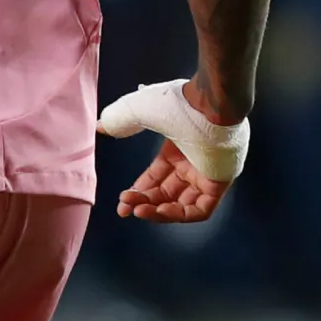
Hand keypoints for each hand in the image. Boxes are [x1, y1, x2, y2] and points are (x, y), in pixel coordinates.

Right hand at [97, 77, 249, 223]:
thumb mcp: (138, 111)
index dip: (138, 190)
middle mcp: (192, 164)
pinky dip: (180, 214)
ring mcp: (207, 175)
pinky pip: (202, 209)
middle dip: (144, 202)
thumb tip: (100, 127)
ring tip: (139, 211)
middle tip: (126, 207)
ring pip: (182, 204)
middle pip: (166, 193)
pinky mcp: (220, 183)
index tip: (122, 201)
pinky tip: (160, 211)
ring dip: (159, 212)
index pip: (156, 178)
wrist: (208, 107)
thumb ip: (118, 121)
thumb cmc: (175, 105)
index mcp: (176, 149)